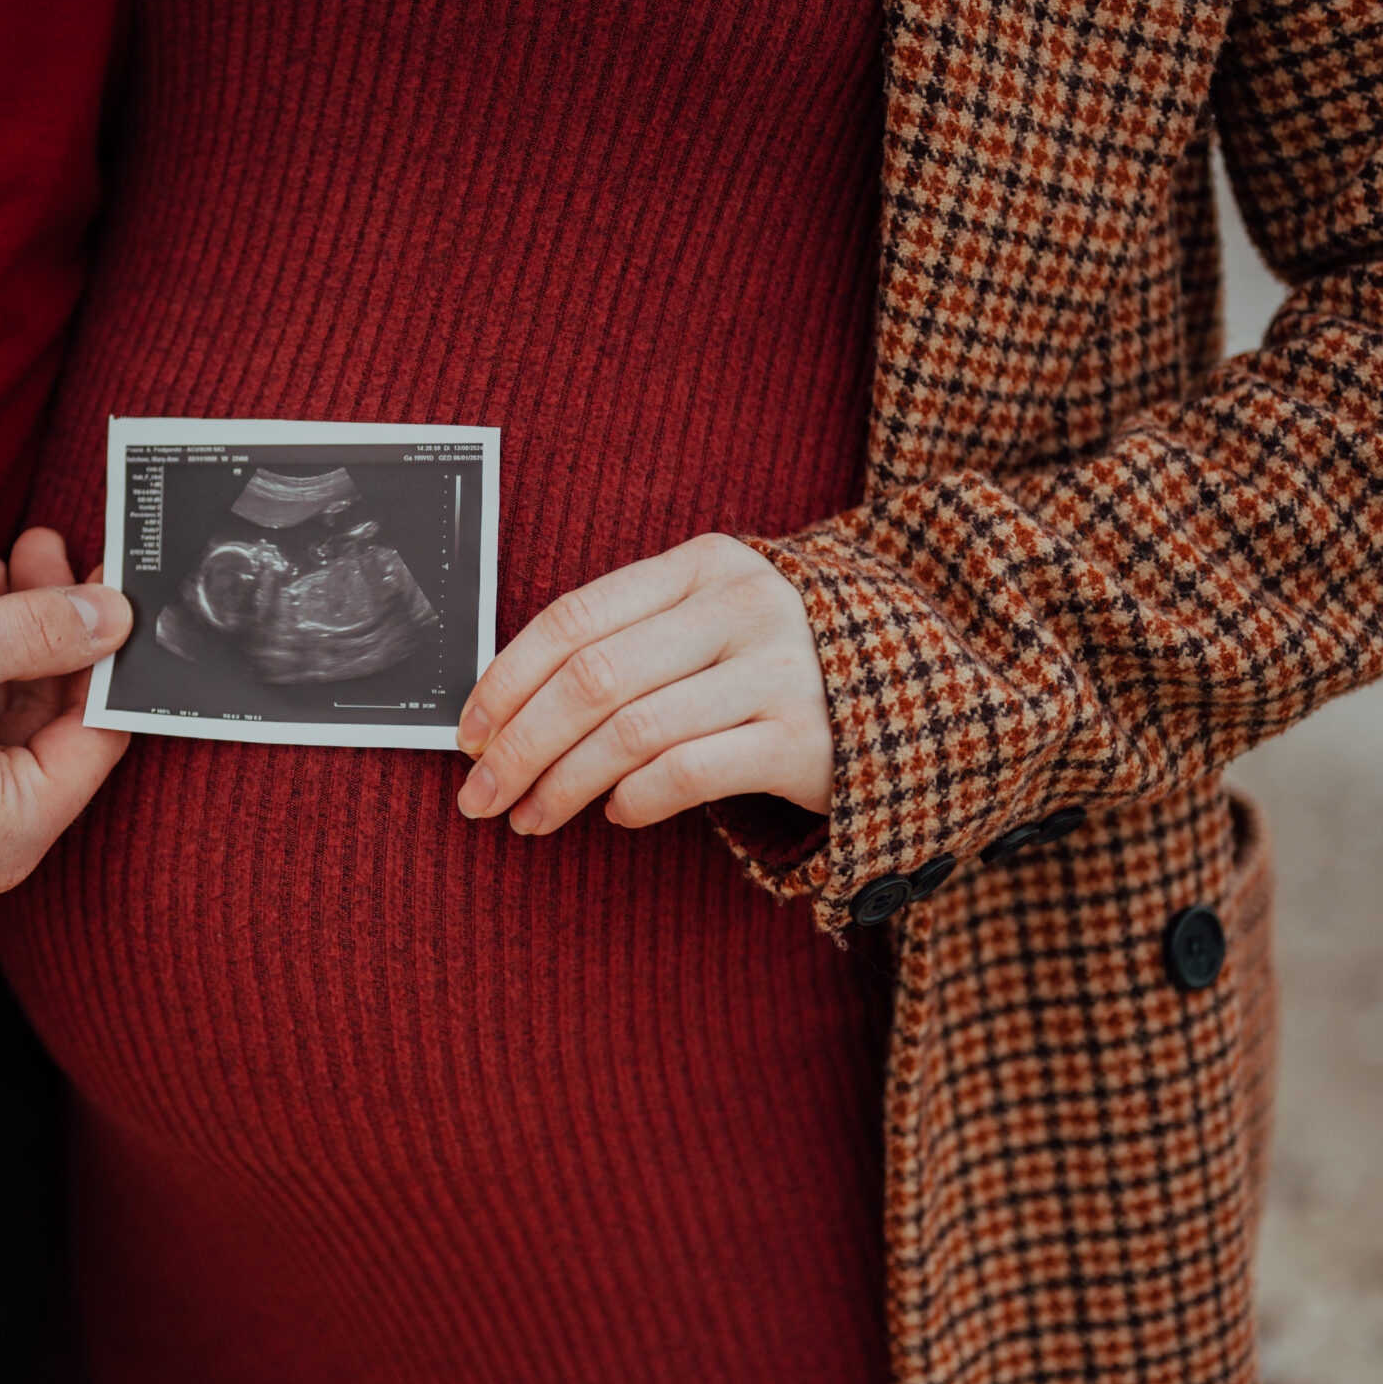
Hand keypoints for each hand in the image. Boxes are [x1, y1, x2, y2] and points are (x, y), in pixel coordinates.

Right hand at [0, 554, 131, 910]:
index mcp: (3, 836)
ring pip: (0, 723)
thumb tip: (113, 617)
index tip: (110, 585)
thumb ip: (40, 632)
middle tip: (43, 550)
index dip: (108, 651)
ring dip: (5, 641)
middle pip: (48, 727)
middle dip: (49, 631)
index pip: (96, 737)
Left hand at [455, 533, 831, 834]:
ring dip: (562, 784)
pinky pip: (688, 772)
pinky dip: (636, 799)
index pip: (574, 617)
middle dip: (519, 745)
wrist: (915, 697)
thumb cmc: (776, 665)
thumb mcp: (709, 622)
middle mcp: (743, 607)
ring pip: (630, 731)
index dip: (506, 679)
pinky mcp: (804, 740)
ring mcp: (779, 671)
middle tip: (479, 797)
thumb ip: (627, 640)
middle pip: (591, 679)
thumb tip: (502, 709)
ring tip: (530, 818)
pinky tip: (616, 814)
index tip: (467, 734)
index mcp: (703, 565)